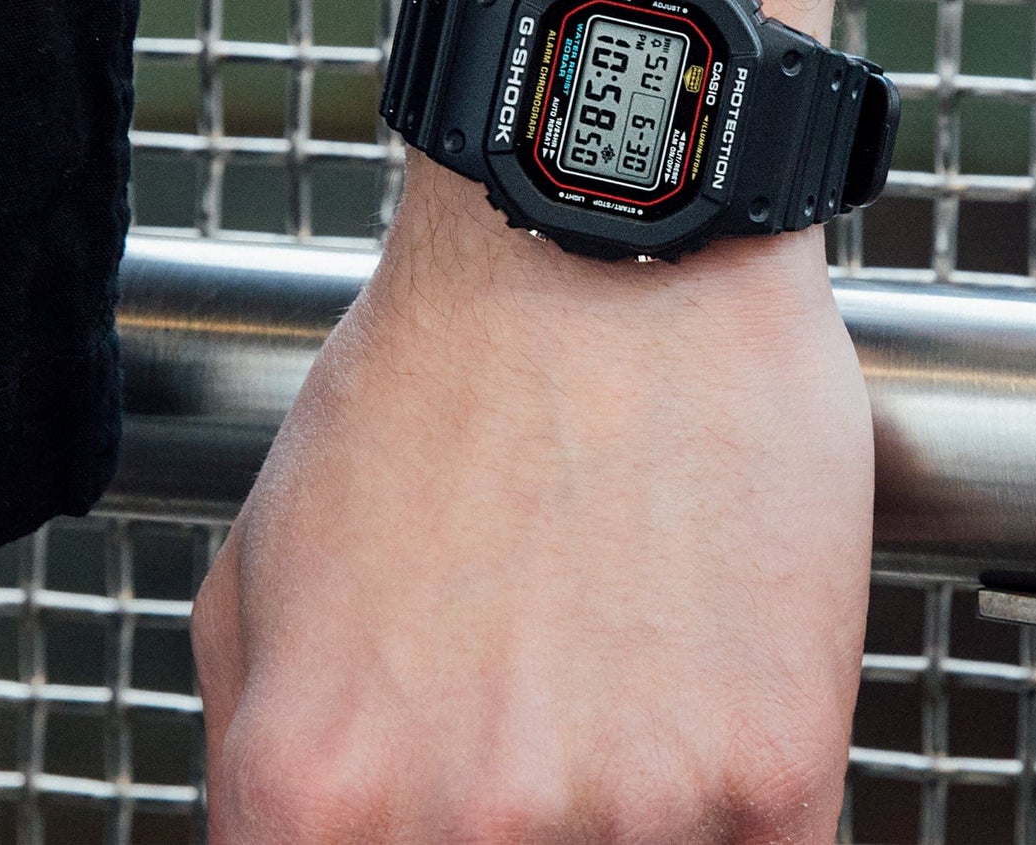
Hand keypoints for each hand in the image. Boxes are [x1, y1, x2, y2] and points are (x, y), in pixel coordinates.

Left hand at [192, 161, 871, 842]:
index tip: (460, 808)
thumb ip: (263, 737)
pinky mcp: (772, 767)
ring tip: (632, 665)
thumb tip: (326, 833)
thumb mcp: (269, 551)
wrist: (605, 248)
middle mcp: (463, 828)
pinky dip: (738, 787)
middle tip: (549, 706)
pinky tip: (709, 671)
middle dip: (528, 820)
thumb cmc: (447, 369)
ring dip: (639, 802)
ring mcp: (628, 813)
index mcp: (319, 795)